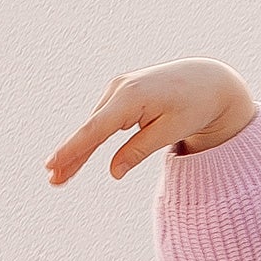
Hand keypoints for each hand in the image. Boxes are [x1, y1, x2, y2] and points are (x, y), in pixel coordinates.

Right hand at [48, 61, 256, 183]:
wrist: (207, 81)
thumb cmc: (193, 107)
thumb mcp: (169, 133)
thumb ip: (139, 151)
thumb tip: (113, 172)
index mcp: (131, 97)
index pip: (96, 129)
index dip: (73, 150)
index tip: (53, 164)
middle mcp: (119, 88)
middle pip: (90, 130)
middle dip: (70, 156)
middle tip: (52, 180)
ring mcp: (118, 89)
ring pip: (94, 127)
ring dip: (78, 152)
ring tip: (60, 177)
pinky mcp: (122, 94)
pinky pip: (102, 122)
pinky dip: (90, 140)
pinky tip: (77, 158)